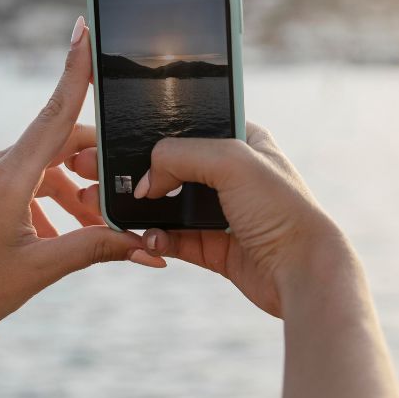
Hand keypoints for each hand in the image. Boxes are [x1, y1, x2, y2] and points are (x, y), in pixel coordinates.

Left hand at [0, 16, 148, 342]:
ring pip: (44, 168)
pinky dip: (49, 203)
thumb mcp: (39, 270)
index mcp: (9, 175)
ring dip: (73, 192)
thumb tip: (147, 245)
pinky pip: (23, 183)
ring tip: (92, 230)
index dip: (75, 68)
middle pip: (61, 143)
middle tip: (125, 195)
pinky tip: (57, 239)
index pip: (56, 111)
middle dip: (96, 165)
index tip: (84, 26)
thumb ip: (94, 248)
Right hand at [109, 124, 352, 317]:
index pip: (189, 126)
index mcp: (243, 141)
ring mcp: (223, 212)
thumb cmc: (280, 209)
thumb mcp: (229, 160)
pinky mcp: (216, 246)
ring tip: (109, 209)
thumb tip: (145, 181)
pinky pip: (174, 239)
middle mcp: (233, 174)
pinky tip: (147, 239)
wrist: (302, 272)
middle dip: (135, 173)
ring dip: (140, 209)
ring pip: (167, 205)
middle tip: (96, 173)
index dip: (153, 131)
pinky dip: (157, 239)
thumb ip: (178, 155)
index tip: (114, 136)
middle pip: (172, 167)